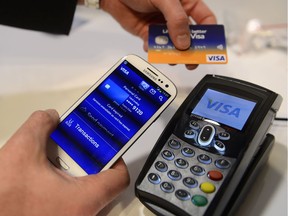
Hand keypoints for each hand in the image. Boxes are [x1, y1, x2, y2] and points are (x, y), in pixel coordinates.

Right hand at [0, 109, 129, 215]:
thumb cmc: (4, 199)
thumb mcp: (21, 151)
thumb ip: (40, 125)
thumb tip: (51, 117)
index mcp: (84, 200)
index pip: (119, 177)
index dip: (116, 157)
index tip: (106, 146)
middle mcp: (83, 215)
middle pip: (103, 183)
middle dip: (91, 162)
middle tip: (79, 149)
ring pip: (87, 194)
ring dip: (77, 174)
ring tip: (61, 161)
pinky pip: (73, 202)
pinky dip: (66, 187)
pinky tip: (49, 176)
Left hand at [101, 0, 215, 69]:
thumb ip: (176, 19)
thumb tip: (184, 43)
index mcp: (186, 4)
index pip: (205, 19)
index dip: (210, 33)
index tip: (210, 47)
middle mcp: (176, 17)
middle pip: (190, 37)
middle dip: (191, 50)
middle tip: (191, 62)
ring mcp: (163, 27)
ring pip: (173, 45)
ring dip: (172, 53)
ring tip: (169, 58)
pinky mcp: (149, 34)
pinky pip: (155, 46)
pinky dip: (154, 50)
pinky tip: (149, 46)